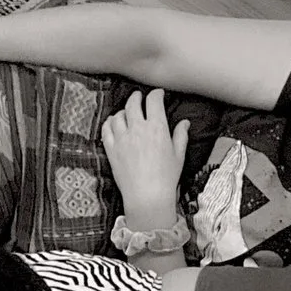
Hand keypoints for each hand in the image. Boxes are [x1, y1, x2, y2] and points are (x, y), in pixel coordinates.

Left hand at [100, 89, 190, 225]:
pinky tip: (113, 124)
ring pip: (118, 115)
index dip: (156, 94)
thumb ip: (180, 135)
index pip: (153, 101)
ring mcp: (122, 138)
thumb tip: (184, 123)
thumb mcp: (178, 154)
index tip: (158, 95)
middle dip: (137, 97)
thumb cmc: (166, 177)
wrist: (147, 195)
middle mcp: (137, 129)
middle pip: (133, 103)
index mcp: (157, 127)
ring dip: (123, 111)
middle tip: (139, 97)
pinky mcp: (111, 149)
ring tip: (127, 112)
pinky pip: (106, 129)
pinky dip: (110, 123)